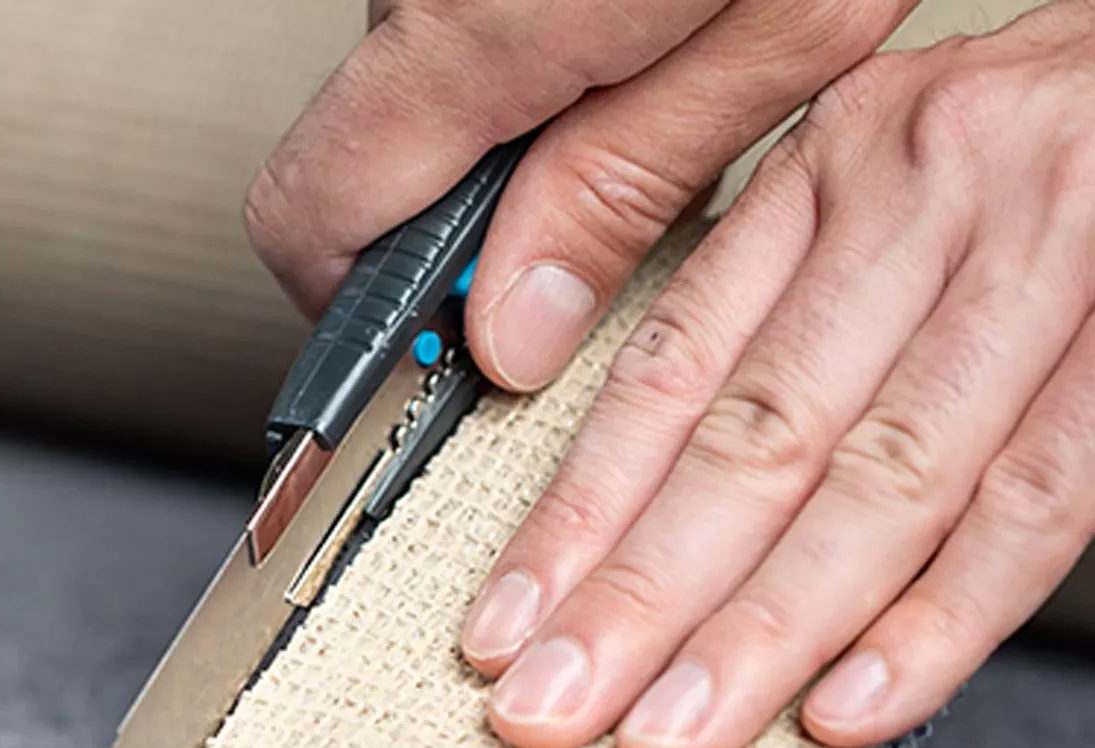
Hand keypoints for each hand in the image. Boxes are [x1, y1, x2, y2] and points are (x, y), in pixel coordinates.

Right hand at [245, 0, 913, 391]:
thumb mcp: (782, 27)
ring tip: (655, 121)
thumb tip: (518, 327)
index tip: (462, 365)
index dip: (369, 324)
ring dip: (512, 144)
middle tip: (598, 252)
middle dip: (465, 238)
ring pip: (425, 88)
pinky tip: (642, 47)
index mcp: (478, 21)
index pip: (312, 223)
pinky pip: (467, 25)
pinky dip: (534, 67)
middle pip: (367, 158)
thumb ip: (632, 182)